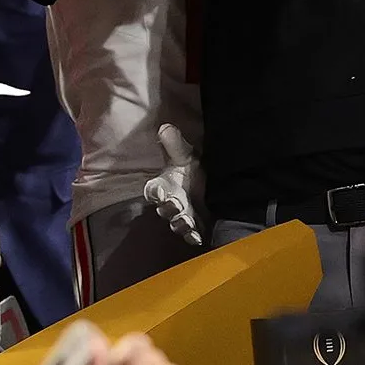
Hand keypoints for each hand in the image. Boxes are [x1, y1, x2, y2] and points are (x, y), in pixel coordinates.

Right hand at [142, 122, 203, 244]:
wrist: (211, 186)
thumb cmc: (193, 170)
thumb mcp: (186, 155)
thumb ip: (175, 144)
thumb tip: (165, 127)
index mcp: (164, 185)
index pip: (153, 190)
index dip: (155, 191)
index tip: (161, 191)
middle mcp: (170, 202)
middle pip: (164, 209)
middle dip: (169, 207)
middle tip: (176, 204)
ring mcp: (182, 216)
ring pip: (176, 224)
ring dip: (180, 224)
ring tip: (187, 221)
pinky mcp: (195, 227)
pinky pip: (191, 235)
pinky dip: (193, 237)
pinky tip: (198, 237)